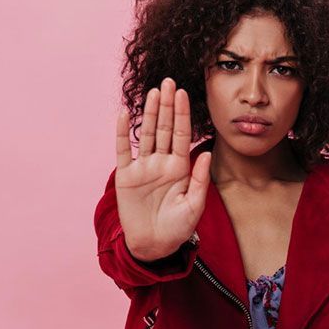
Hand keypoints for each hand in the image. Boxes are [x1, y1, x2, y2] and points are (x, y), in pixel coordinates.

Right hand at [114, 77, 211, 261]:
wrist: (154, 246)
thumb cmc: (178, 229)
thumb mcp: (194, 205)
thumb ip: (200, 179)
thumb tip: (205, 152)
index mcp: (180, 168)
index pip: (182, 135)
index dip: (182, 114)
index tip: (184, 94)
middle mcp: (162, 163)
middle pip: (165, 128)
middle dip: (167, 105)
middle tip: (169, 82)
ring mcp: (144, 168)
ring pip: (147, 134)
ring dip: (150, 113)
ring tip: (153, 92)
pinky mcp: (126, 176)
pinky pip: (124, 151)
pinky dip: (123, 133)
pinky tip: (125, 114)